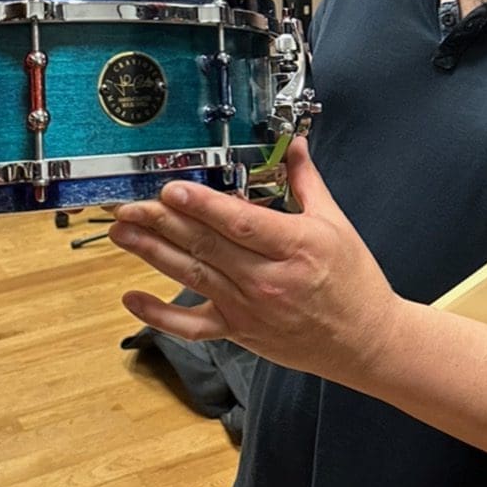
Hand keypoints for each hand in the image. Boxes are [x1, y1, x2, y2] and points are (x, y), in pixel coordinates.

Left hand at [109, 137, 402, 383]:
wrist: (366, 341)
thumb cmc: (354, 281)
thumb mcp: (335, 223)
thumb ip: (306, 181)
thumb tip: (293, 144)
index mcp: (295, 246)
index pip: (241, 223)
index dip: (203, 206)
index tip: (172, 188)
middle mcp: (268, 280)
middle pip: (206, 246)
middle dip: (162, 222)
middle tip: (128, 204)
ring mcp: (250, 309)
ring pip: (192, 276)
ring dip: (151, 253)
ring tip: (121, 232)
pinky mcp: (240, 332)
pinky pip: (192, 326)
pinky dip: (159, 315)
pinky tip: (131, 297)